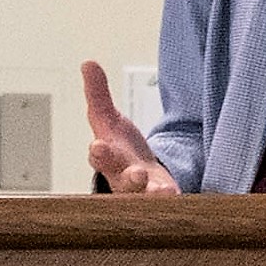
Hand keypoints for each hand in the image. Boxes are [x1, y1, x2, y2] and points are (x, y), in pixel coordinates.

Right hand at [80, 60, 177, 194]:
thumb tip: (88, 63)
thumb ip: (98, 94)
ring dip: (153, 194)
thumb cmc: (119, 149)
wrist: (139, 179)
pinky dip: (173, 200)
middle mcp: (123, 178)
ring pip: (146, 197)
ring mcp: (144, 192)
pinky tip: (177, 195)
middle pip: (123, 182)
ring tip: (164, 191)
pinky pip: (168, 202)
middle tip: (136, 175)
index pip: (99, 156)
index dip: (98, 153)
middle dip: (129, 179)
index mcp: (108, 158)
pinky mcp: (163, 197)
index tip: (98, 147)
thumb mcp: (106, 119)